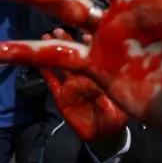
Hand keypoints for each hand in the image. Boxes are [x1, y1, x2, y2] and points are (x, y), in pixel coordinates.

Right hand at [40, 27, 126, 141]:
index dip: (91, 41)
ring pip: (62, 64)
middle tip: (60, 28)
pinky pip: (52, 82)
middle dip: (69, 40)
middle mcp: (87, 76)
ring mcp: (73, 86)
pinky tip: (38, 60)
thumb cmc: (119, 114)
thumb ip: (120, 85)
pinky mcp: (62, 98)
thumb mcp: (123, 98)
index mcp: (102, 73)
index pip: (96, 53)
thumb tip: (122, 69)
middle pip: (76, 54)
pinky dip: (45, 71)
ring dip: (55, 51)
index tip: (87, 32)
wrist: (105, 134)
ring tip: (47, 37)